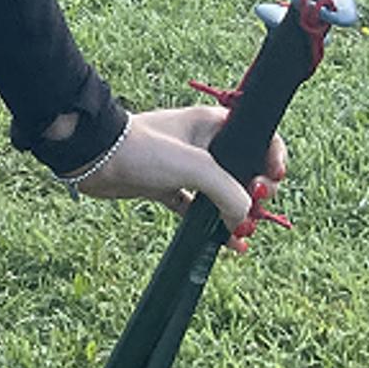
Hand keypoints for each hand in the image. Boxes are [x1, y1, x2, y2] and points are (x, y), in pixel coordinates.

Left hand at [72, 105, 288, 244]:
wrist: (94, 158)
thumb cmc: (142, 148)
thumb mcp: (195, 166)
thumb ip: (228, 191)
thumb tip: (246, 218)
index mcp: (213, 124)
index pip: (258, 137)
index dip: (272, 157)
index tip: (274, 179)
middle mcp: (203, 143)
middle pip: (245, 170)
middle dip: (256, 194)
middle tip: (254, 212)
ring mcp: (185, 166)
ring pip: (224, 192)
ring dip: (237, 214)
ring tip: (242, 234)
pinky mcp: (168, 186)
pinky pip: (201, 208)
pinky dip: (214, 225)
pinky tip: (229, 243)